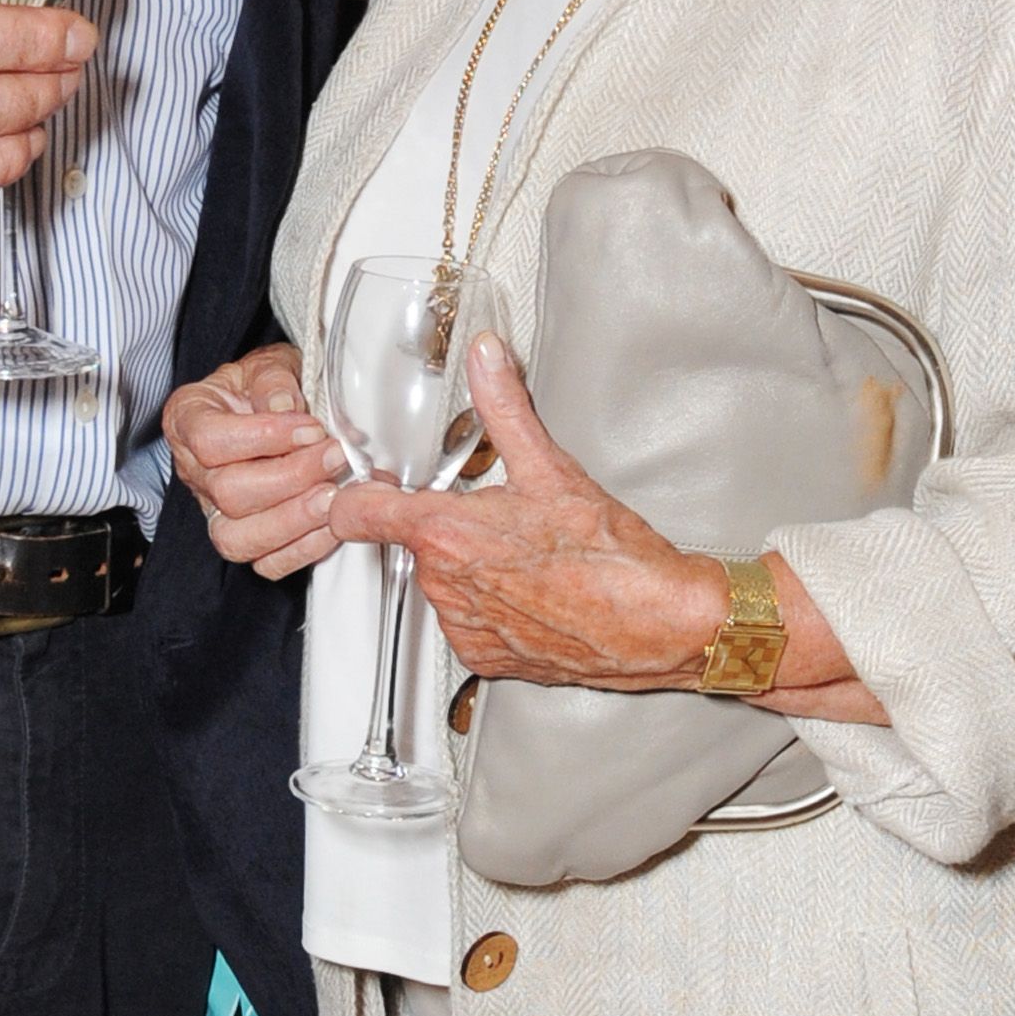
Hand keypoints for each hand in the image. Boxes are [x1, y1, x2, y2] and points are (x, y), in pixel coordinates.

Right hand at [165, 344, 345, 579]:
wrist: (273, 405)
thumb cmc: (267, 384)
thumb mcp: (268, 363)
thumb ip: (273, 380)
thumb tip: (284, 408)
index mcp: (188, 419)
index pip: (211, 440)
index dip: (263, 437)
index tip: (310, 427)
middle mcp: (194, 471)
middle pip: (227, 492)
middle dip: (291, 478)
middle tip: (335, 456)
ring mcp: (214, 511)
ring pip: (238, 539)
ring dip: (294, 519)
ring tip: (334, 494)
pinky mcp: (244, 539)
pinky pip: (265, 563)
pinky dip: (303, 549)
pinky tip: (333, 522)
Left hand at [335, 332, 887, 719]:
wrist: (658, 623)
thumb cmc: (610, 554)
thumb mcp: (551, 466)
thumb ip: (504, 406)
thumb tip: (485, 356)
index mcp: (446, 535)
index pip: (356, 513)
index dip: (357, 494)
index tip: (368, 484)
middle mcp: (444, 587)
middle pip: (410, 543)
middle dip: (441, 525)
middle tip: (492, 512)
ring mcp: (463, 628)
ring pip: (440, 582)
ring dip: (467, 566)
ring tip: (521, 554)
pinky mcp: (485, 659)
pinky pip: (466, 622)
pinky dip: (488, 605)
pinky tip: (530, 590)